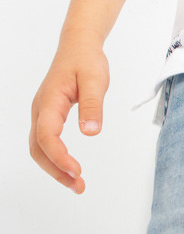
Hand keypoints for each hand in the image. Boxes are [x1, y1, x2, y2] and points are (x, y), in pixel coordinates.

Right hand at [29, 36, 109, 194]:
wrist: (78, 46)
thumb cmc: (86, 61)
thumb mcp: (95, 80)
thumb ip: (92, 106)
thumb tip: (90, 132)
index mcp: (50, 101)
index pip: (47, 135)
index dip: (59, 157)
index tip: (77, 172)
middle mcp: (41, 110)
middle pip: (38, 148)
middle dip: (56, 170)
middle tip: (78, 187)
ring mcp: (43, 114)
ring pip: (39, 148)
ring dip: (55, 169)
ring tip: (77, 184)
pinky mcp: (49, 117)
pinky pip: (45, 143)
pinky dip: (56, 160)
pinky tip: (71, 169)